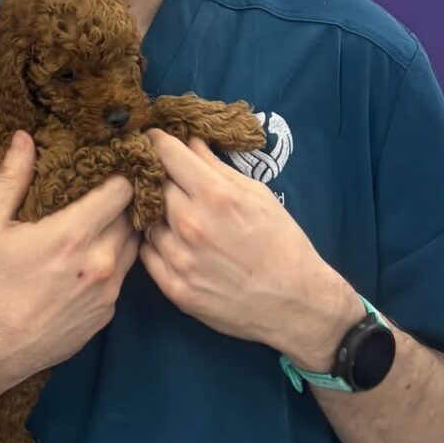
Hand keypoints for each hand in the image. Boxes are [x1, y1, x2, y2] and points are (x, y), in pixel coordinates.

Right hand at [0, 132, 138, 391]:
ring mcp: (108, 292)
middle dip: (121, 202)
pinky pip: (122, 277)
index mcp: (73, 234)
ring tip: (99, 224)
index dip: (119, 174)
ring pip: (133, 247)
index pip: (122, 190)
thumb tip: (25, 137)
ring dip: (121, 232)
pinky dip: (112, 264)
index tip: (110, 166)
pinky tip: (87, 262)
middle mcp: (100, 262)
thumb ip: (11, 178)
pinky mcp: (107, 314)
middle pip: (132, 216)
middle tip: (104, 193)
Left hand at [139, 132, 362, 366]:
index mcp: (215, 196)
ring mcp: (180, 259)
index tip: (152, 139)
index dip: (157, 141)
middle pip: (152, 184)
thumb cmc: (283, 243)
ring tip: (176, 217)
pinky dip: (156, 244)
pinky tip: (174, 244)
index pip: (167, 154)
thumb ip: (217, 167)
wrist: (296, 303)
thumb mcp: (257, 196)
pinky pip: (146, 253)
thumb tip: (189, 141)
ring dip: (156, 214)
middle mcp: (191, 224)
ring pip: (146, 220)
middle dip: (156, 177)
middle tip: (164, 178)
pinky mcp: (174, 288)